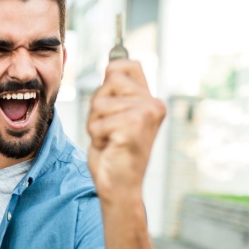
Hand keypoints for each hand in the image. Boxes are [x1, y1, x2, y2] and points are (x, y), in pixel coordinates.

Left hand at [87, 59, 165, 198]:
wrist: (120, 186)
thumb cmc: (114, 153)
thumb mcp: (114, 115)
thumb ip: (116, 91)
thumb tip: (113, 62)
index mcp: (151, 100)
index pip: (122, 66)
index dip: (107, 84)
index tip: (112, 110)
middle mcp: (153, 104)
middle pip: (107, 82)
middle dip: (98, 107)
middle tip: (110, 130)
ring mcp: (145, 114)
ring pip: (99, 102)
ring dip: (95, 124)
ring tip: (110, 140)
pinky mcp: (132, 126)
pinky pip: (97, 121)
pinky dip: (96, 136)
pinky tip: (110, 147)